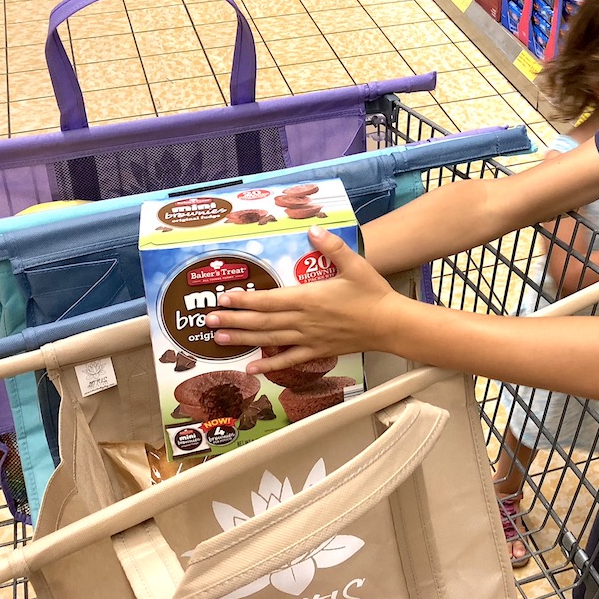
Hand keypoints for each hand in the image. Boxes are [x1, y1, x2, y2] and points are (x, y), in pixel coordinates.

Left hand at [206, 226, 399, 374]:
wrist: (389, 324)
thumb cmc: (372, 293)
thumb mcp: (354, 264)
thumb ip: (332, 246)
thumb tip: (312, 228)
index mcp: (309, 298)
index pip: (269, 300)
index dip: (244, 300)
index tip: (224, 299)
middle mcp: (303, 321)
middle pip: (262, 322)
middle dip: (233, 321)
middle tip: (208, 321)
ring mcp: (309, 338)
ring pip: (269, 340)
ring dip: (243, 340)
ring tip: (219, 340)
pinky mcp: (317, 350)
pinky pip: (289, 361)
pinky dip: (269, 366)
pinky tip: (251, 369)